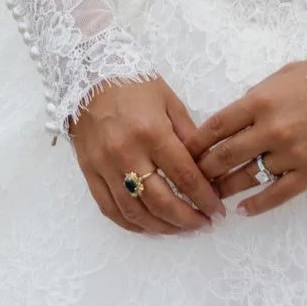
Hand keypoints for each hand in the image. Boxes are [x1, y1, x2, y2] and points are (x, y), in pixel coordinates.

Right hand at [69, 75, 226, 235]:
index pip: (183, 175)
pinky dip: (131, 224)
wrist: (89, 76)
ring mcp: (105, 166)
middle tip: (203, 224)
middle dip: (186, 219)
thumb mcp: (169, 100)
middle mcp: (127, 153)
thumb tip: (206, 165)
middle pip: (160, 201)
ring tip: (180, 228)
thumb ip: (188, 133)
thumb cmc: (134, 84)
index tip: (217, 210)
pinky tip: (149, 226)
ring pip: (134, 212)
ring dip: (161, 227)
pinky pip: (110, 209)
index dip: (203, 197)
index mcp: (152, 132)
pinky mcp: (89, 173)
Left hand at [184, 59, 306, 217]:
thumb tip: (235, 115)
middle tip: (191, 178)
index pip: (217, 125)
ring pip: (246, 178)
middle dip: (203, 169)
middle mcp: (271, 129)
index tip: (184, 151)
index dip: (196, 142)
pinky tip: (243, 210)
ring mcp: (289, 154)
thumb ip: (257, 93)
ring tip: (211, 196)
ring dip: (225, 189)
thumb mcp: (285, 74)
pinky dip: (256, 205)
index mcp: (262, 100)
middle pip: (224, 155)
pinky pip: (276, 195)